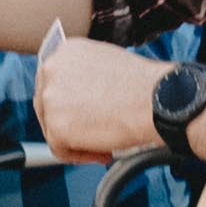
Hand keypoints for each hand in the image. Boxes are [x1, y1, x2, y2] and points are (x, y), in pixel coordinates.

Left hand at [29, 34, 160, 161]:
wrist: (159, 100)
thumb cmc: (144, 85)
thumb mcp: (106, 63)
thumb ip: (82, 75)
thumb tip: (76, 94)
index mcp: (64, 51)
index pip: (52, 83)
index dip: (69, 104)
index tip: (83, 114)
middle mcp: (52, 69)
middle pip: (46, 106)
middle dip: (69, 123)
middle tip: (94, 132)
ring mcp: (51, 97)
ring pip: (52, 129)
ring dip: (77, 140)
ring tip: (104, 142)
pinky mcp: (56, 125)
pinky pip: (60, 149)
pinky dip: (81, 155)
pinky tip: (103, 150)